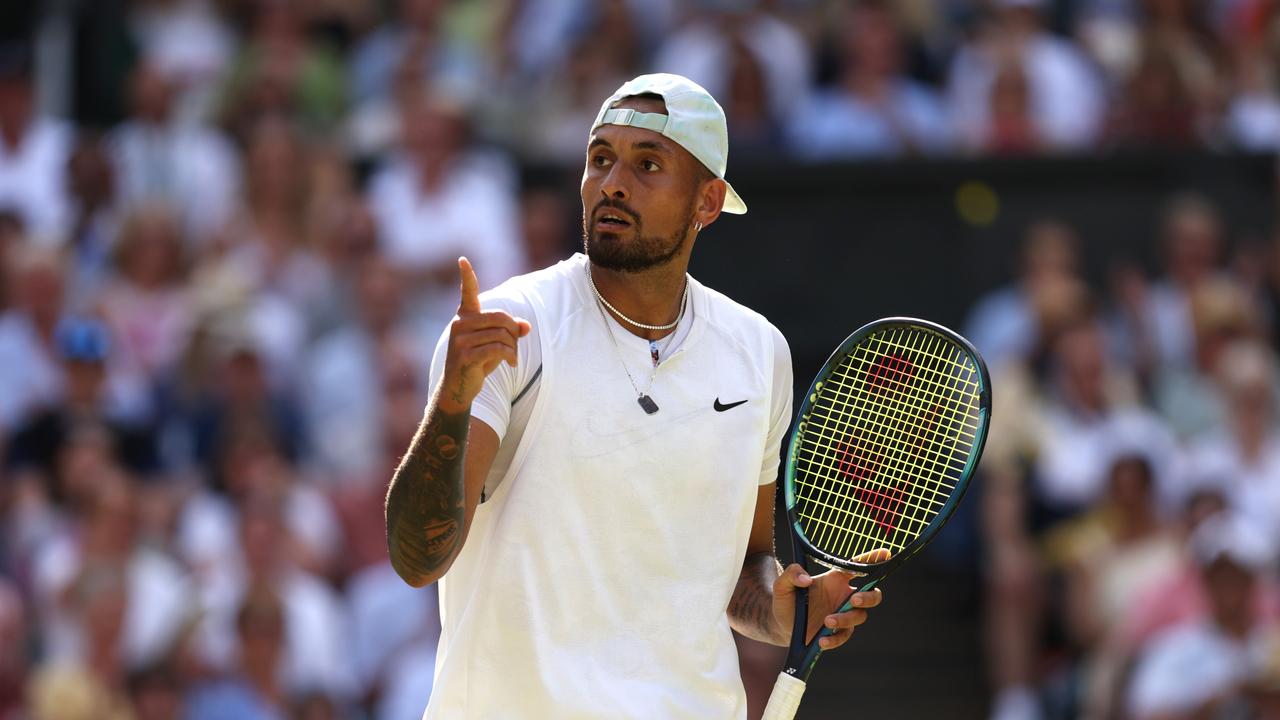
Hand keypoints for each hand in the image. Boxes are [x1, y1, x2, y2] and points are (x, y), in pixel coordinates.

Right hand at [437, 257, 530, 412]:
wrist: (458, 388)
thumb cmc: (478, 362)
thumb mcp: (496, 343)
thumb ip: (510, 331)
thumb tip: (526, 327)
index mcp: (465, 317)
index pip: (467, 292)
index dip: (467, 276)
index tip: (462, 259)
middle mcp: (460, 324)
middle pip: (500, 317)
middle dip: (513, 331)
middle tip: (514, 346)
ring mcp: (460, 340)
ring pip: (502, 335)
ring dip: (513, 348)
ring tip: (511, 357)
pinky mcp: (465, 355)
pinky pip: (498, 348)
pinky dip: (510, 356)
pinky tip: (511, 364)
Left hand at [772, 549, 888, 650]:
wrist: (779, 624)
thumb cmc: (785, 599)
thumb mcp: (782, 583)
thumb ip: (791, 574)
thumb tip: (806, 578)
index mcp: (835, 579)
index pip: (857, 567)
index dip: (872, 560)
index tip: (884, 554)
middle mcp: (843, 596)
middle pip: (871, 594)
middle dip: (869, 597)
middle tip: (854, 600)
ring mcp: (842, 614)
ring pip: (859, 616)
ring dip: (846, 619)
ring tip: (827, 621)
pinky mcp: (836, 632)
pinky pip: (843, 635)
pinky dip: (835, 638)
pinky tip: (823, 640)